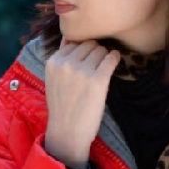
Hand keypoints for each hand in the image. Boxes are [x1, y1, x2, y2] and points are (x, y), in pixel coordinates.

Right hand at [44, 36, 120, 166]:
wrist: (67, 132)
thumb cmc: (63, 106)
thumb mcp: (53, 79)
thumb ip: (61, 58)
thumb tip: (70, 36)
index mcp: (53, 62)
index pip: (74, 41)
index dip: (83, 50)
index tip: (87, 60)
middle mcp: (66, 63)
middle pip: (89, 44)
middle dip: (94, 52)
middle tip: (96, 66)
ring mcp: (82, 71)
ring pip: (100, 50)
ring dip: (104, 57)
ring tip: (102, 70)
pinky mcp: (97, 80)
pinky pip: (111, 58)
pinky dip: (114, 59)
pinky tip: (113, 64)